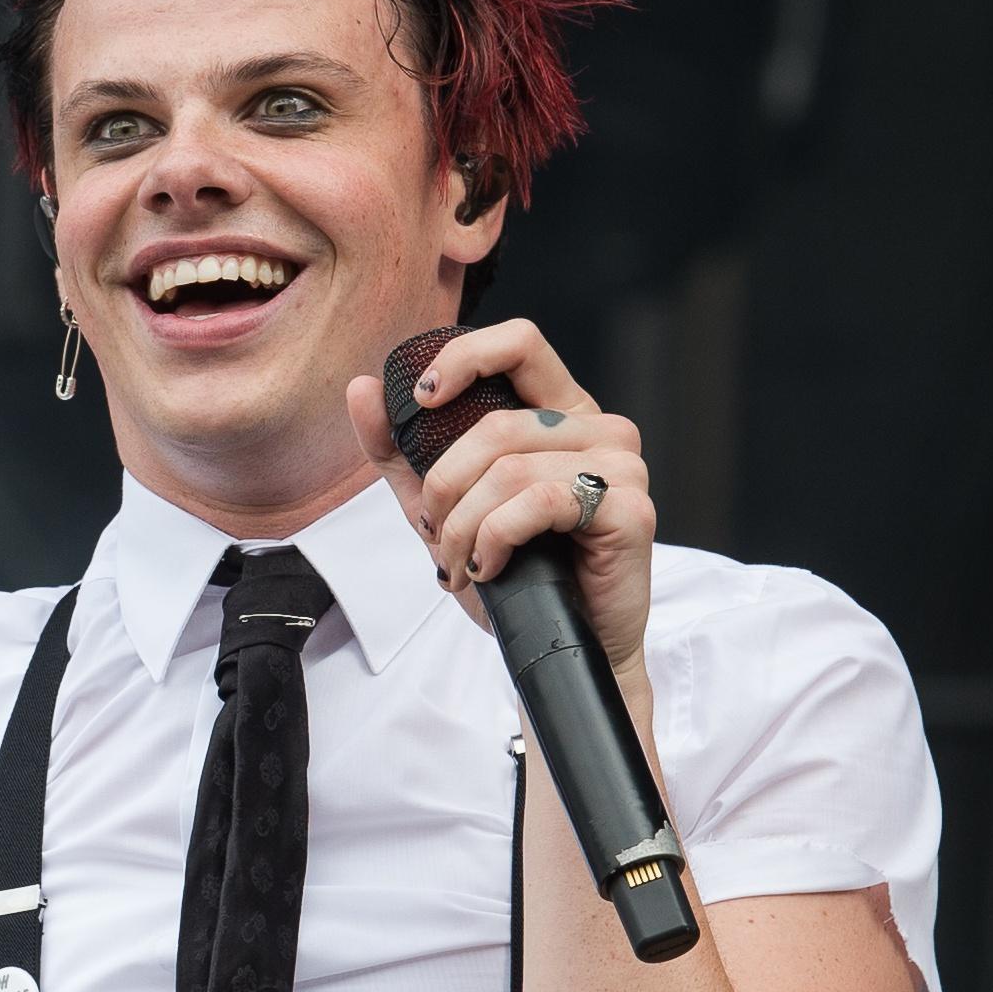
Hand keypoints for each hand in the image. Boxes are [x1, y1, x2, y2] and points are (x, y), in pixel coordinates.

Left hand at [342, 316, 656, 676]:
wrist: (560, 649)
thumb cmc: (516, 578)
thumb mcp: (443, 509)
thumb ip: (402, 450)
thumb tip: (363, 387)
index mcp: (561, 413)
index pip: (520, 342)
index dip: (465, 358)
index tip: (422, 400)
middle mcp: (599, 429)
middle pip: (498, 424)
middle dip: (445, 486)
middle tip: (434, 536)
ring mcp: (621, 467)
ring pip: (511, 469)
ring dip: (464, 527)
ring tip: (459, 566)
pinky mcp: (630, 510)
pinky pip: (540, 502)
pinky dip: (498, 537)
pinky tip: (493, 568)